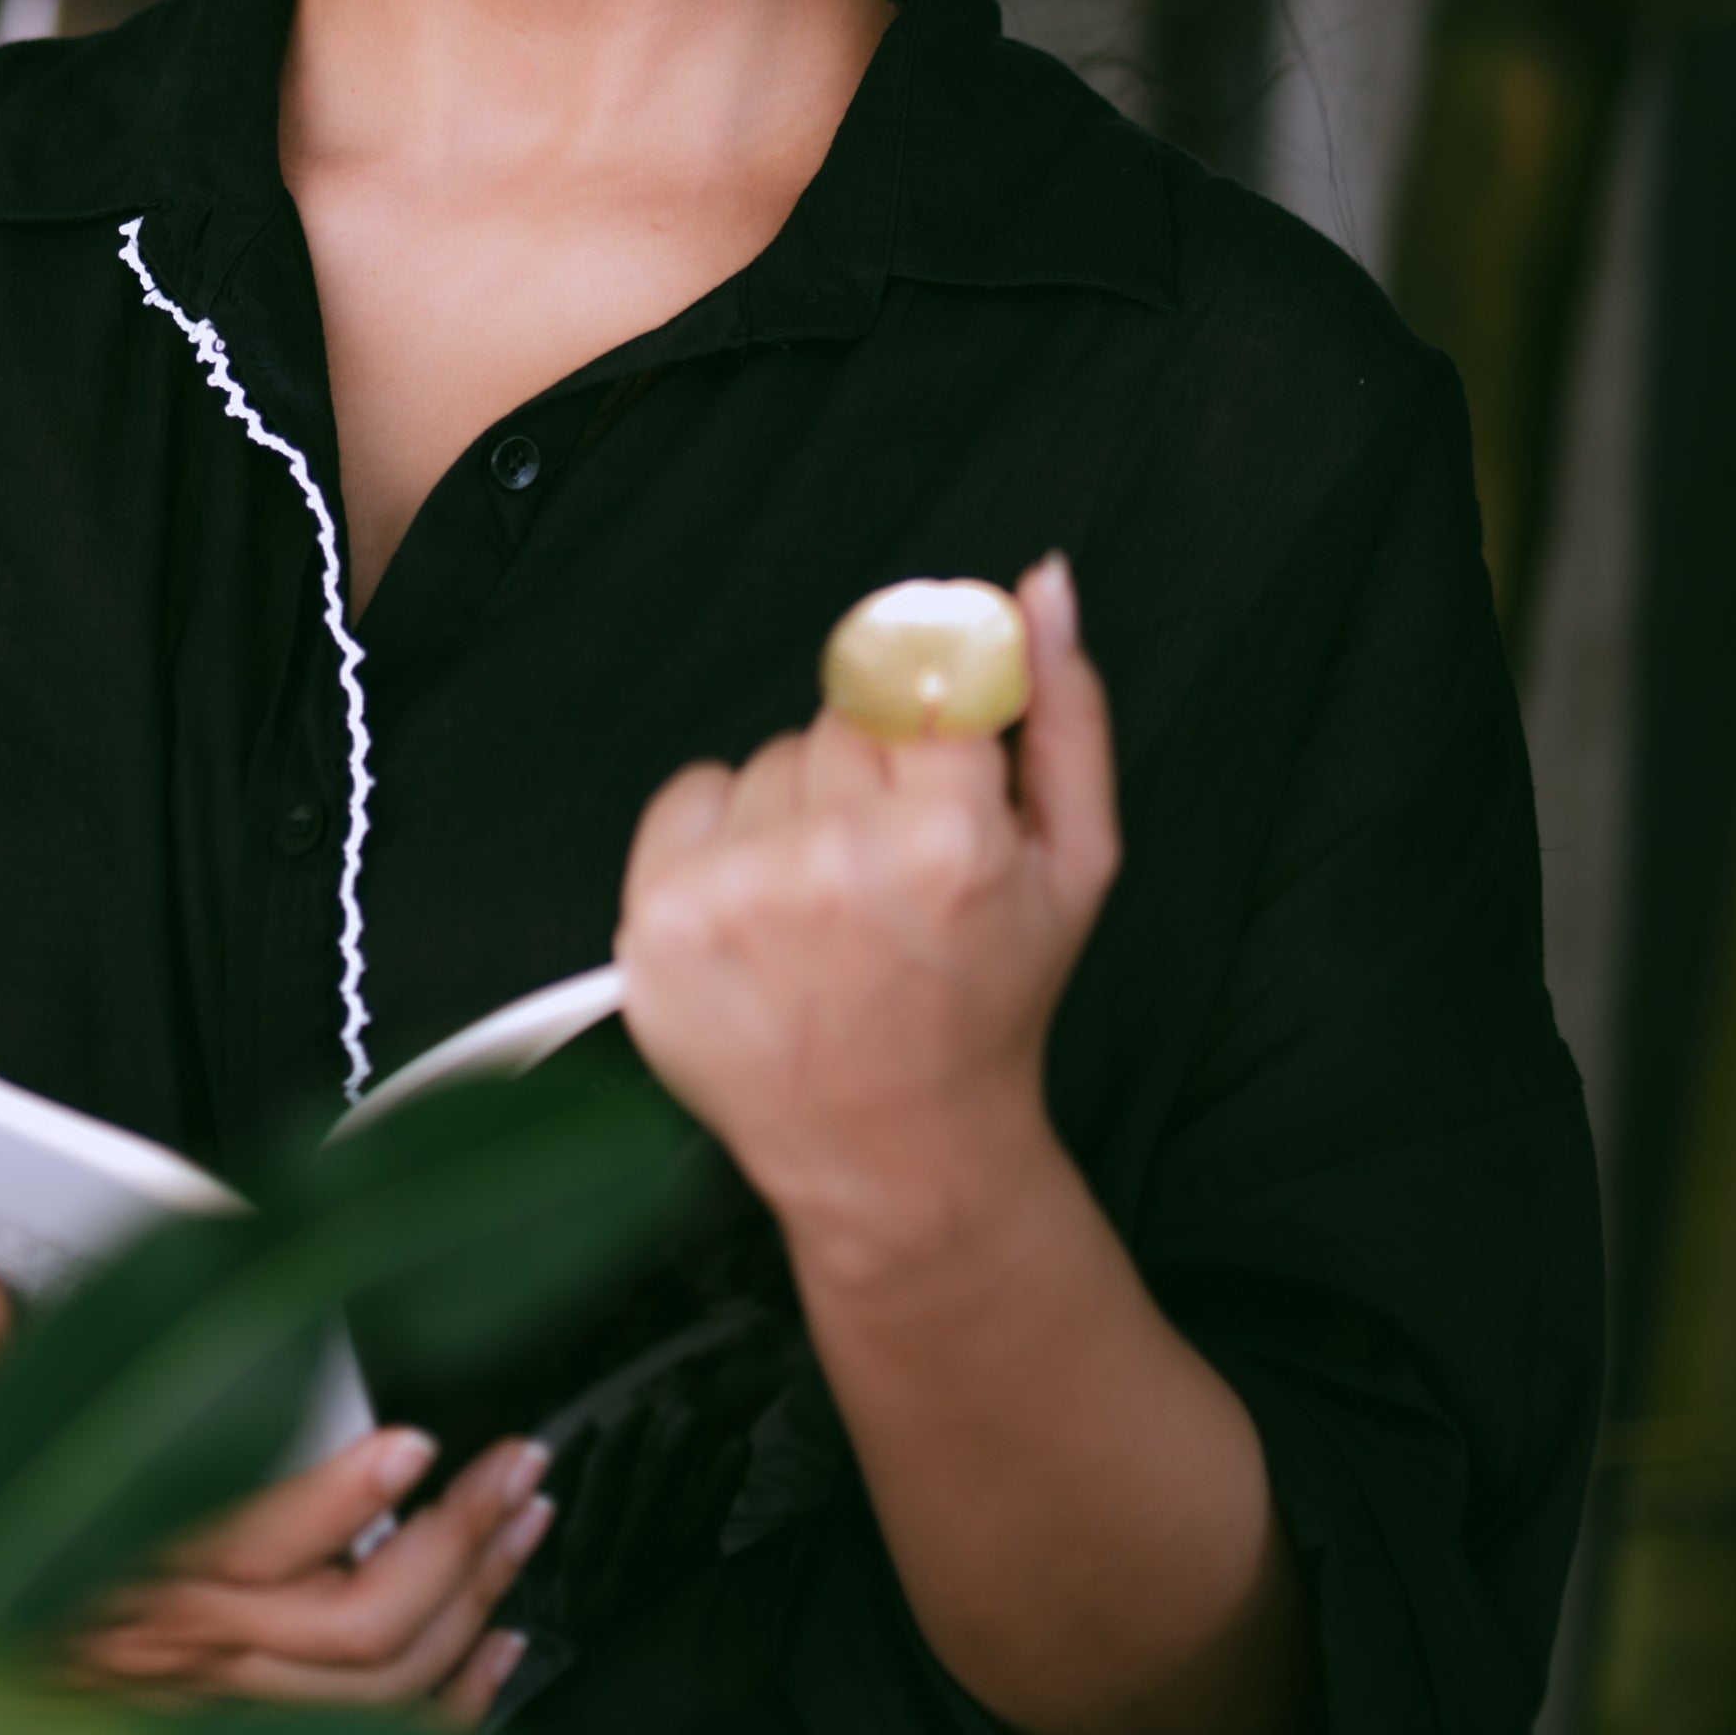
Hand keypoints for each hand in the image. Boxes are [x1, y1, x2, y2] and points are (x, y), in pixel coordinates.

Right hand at [65, 1422, 551, 1721]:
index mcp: (107, 1563)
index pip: (253, 1546)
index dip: (348, 1499)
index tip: (416, 1440)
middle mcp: (171, 1643)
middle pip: (355, 1626)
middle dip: (457, 1545)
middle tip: (519, 1465)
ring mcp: (205, 1693)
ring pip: (375, 1690)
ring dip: (470, 1606)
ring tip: (523, 1519)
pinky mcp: (221, 1714)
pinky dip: (447, 1697)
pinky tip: (498, 1644)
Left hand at [615, 552, 1118, 1276]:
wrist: (896, 1150)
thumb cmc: (988, 1003)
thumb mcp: (1075, 861)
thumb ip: (1064, 711)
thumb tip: (1039, 584)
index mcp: (947, 838)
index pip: (919, 672)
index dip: (927, 713)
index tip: (925, 745)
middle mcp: (834, 861)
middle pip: (839, 720)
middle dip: (870, 774)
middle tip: (892, 869)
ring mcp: (735, 895)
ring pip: (765, 763)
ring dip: (796, 812)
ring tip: (830, 910)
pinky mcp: (660, 922)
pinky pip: (687, 796)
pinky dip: (720, 837)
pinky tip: (764, 912)